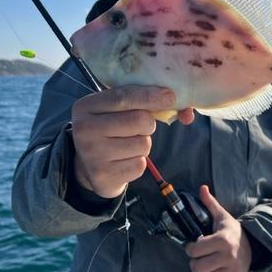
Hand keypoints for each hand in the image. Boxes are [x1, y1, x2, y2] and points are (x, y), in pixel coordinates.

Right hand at [71, 85, 192, 197]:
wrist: (88, 166)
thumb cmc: (110, 130)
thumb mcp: (116, 111)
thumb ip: (145, 103)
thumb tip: (187, 112)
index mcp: (85, 107)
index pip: (122, 97)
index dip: (150, 96)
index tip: (170, 96)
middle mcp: (84, 129)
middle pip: (138, 120)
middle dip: (148, 124)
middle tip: (140, 127)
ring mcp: (92, 154)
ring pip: (143, 144)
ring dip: (143, 144)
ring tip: (127, 145)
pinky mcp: (103, 175)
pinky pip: (139, 165)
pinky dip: (139, 162)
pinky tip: (124, 160)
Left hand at [185, 185, 251, 271]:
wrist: (254, 245)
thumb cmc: (233, 231)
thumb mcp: (222, 216)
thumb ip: (210, 203)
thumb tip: (202, 188)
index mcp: (222, 240)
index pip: (194, 250)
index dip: (190, 248)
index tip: (194, 246)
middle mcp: (228, 256)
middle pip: (197, 267)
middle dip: (195, 262)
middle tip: (198, 258)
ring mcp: (233, 270)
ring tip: (206, 265)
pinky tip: (216, 271)